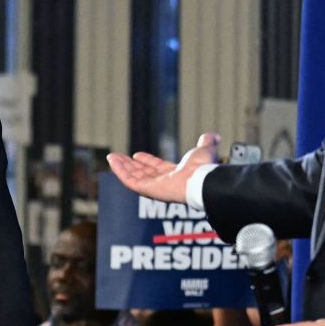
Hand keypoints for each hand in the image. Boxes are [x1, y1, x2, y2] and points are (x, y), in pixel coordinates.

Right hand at [106, 132, 220, 204]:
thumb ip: (206, 142)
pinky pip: (130, 181)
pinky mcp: (147, 190)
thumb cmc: (203, 168)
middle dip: (130, 165)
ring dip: (122, 167)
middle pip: (143, 174)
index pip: (157, 169)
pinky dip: (120, 171)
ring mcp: (154, 187)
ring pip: (134, 177)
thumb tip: (213, 135)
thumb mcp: (203, 150)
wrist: (201, 179)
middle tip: (118, 157)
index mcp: (175, 175)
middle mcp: (164, 183)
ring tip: (112, 157)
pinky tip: (113, 162)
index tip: (137, 155)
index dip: (147, 161)